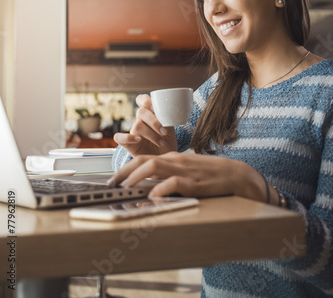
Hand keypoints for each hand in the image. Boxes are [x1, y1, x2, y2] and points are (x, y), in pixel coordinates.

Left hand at [108, 151, 267, 200]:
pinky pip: (174, 183)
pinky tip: (153, 196)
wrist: (236, 174)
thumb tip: (153, 184)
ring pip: (154, 166)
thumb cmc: (211, 173)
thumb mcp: (187, 169)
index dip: (126, 167)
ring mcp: (184, 171)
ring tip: (126, 187)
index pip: (143, 158)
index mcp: (172, 158)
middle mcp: (175, 161)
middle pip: (144, 160)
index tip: (114, 179)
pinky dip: (161, 188)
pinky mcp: (194, 183)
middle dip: (125, 171)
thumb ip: (171, 173)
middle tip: (112, 183)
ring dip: (137, 176)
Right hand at [113, 94, 177, 156]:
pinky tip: (139, 140)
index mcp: (150, 114)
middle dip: (154, 121)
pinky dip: (128, 137)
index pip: (143, 100)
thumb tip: (170, 109)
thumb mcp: (171, 129)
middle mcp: (140, 121)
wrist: (165, 161)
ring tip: (161, 143)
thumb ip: (167, 118)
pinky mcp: (128, 144)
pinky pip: (119, 137)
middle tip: (164, 132)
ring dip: (151, 134)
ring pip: (137, 125)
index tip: (156, 109)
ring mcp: (134, 132)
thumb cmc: (168, 144)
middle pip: (141, 112)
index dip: (147, 101)